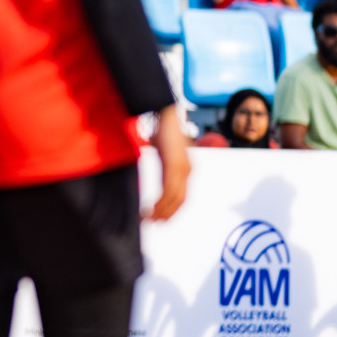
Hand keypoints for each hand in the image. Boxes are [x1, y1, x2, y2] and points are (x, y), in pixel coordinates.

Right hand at [145, 105, 188, 221]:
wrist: (166, 112)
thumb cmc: (163, 128)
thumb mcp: (162, 150)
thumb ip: (161, 165)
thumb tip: (154, 174)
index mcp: (186, 168)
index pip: (182, 196)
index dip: (173, 210)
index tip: (162, 219)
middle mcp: (187, 171)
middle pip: (181, 201)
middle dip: (168, 215)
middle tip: (154, 223)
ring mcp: (182, 169)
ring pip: (175, 198)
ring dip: (162, 211)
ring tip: (149, 219)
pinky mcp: (174, 165)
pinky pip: (169, 190)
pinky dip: (160, 202)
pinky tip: (151, 208)